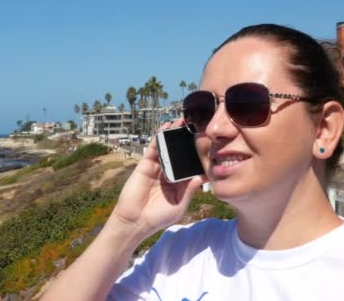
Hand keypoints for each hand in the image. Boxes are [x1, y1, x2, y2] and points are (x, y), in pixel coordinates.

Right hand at [109, 119, 208, 238]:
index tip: (208, 142)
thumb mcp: (179, 206)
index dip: (197, 154)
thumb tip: (201, 178)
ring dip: (173, 134)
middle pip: (179, 153)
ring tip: (182, 121)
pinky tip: (166, 127)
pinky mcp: (145, 165)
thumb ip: (188, 191)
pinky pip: (153, 148)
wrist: (135, 221)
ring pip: (167, 147)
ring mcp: (157, 168)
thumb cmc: (157, 217)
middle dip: (186, 140)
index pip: (190, 165)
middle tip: (196, 125)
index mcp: (179, 183)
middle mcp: (169, 173)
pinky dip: (159, 137)